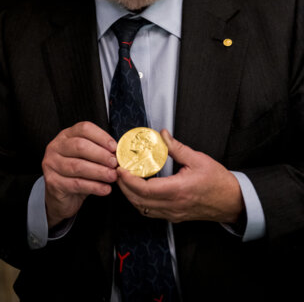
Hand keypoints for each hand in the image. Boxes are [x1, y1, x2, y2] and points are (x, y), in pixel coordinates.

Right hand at [42, 121, 117, 228]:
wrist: (61, 196)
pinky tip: (105, 189)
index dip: (101, 136)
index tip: (114, 147)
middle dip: (101, 155)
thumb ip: (98, 152)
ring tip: (112, 177)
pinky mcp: (52, 182)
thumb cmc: (76, 173)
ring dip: (99, 172)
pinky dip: (94, 187)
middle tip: (114, 163)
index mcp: (66, 136)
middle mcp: (56, 147)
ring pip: (78, 166)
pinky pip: (76, 184)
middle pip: (80, 146)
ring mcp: (51, 164)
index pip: (84, 129)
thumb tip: (118, 152)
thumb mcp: (86, 158)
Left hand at [117, 130, 243, 224]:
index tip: (121, 168)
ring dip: (131, 195)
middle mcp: (174, 205)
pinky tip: (138, 189)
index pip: (145, 189)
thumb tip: (162, 134)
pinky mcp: (175, 216)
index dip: (129, 180)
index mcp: (178, 190)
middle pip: (139, 201)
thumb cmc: (218, 181)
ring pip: (143, 209)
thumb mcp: (198, 159)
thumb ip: (176, 147)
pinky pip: (151, 212)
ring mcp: (174, 213)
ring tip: (125, 179)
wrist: (233, 201)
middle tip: (117, 171)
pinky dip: (140, 202)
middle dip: (124, 186)